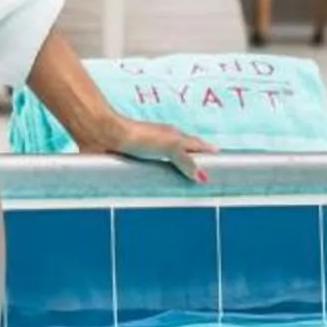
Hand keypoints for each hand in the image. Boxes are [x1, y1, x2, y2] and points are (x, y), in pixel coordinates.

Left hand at [84, 113, 211, 186]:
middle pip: (185, 155)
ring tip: (189, 190)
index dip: (209, 153)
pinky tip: (159, 191)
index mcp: (173, 136)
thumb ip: (186, 159)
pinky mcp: (134, 165)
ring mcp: (149, 155)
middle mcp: (162, 144)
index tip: (223, 162)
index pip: (197, 146)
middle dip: (197, 164)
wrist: (103, 135)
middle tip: (210, 178)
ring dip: (179, 175)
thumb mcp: (167, 145)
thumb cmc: (135, 136)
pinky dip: (161, 182)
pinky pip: (152, 176)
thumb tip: (203, 176)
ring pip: (169, 166)